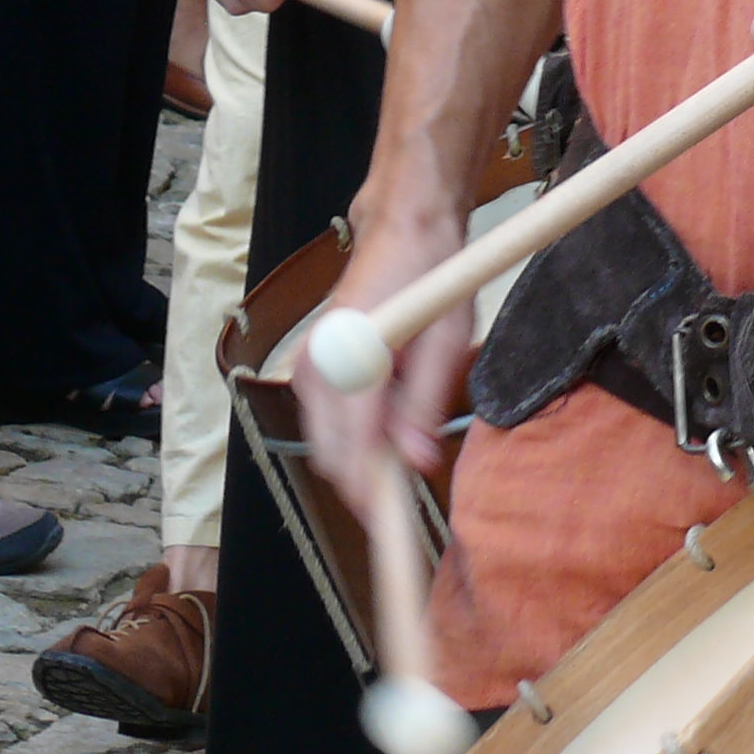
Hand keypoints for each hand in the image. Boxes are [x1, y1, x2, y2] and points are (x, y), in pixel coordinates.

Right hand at [298, 205, 475, 489]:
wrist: (403, 230)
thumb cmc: (431, 278)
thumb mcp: (447, 342)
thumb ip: (426, 406)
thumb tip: (418, 463)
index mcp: (350, 357)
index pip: (352, 448)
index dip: (373, 493)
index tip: (394, 523)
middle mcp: (316, 364)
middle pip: (331, 456)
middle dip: (368, 480)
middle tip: (410, 483)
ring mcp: (307, 365)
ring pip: (325, 443)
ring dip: (362, 455)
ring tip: (407, 433)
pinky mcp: (309, 366)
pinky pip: (326, 421)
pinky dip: (354, 433)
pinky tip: (388, 413)